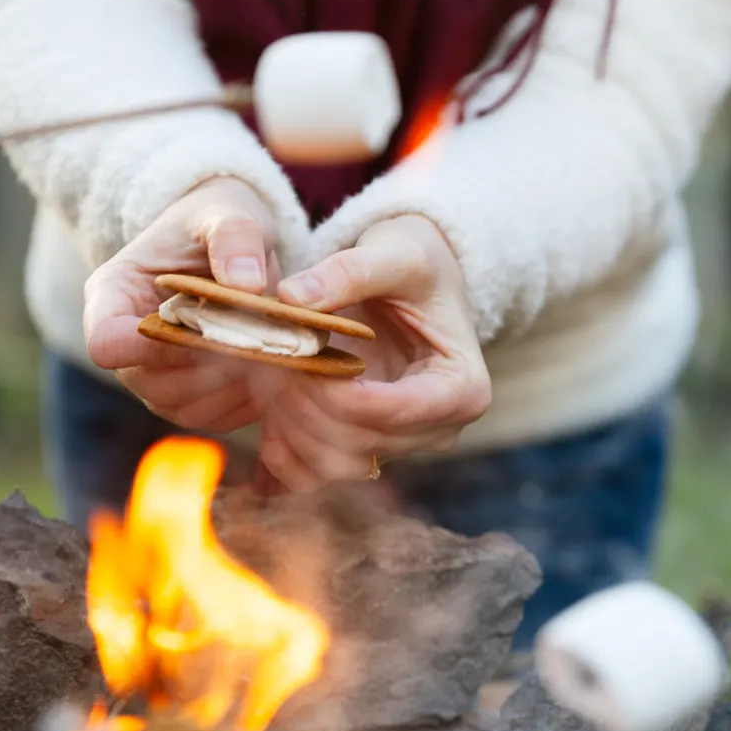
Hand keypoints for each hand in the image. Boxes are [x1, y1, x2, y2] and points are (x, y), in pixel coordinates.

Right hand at [82, 177, 281, 433]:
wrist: (232, 245)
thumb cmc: (217, 222)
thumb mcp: (226, 212)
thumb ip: (234, 237)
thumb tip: (245, 284)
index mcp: (114, 293)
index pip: (106, 341)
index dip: (146, 346)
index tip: (201, 327)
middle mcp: (128, 345)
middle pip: (151, 382)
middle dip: (209, 366)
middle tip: (259, 341)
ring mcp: (157, 377)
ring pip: (185, 406)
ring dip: (234, 387)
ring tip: (276, 354)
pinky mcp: (193, 398)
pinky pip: (216, 417)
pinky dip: (250, 401)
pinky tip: (280, 371)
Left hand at [251, 215, 490, 491]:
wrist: (413, 286)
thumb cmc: (415, 266)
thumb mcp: (394, 254)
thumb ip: (350, 271)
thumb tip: (292, 297)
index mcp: (462, 388)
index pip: (392, 413)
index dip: (334, 393)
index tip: (298, 356)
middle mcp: (439, 430)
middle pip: (359, 445)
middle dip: (306, 406)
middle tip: (273, 360)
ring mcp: (401, 448)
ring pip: (332, 468)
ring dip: (289, 428)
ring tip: (271, 376)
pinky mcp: (366, 455)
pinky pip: (314, 477)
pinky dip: (281, 452)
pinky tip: (269, 409)